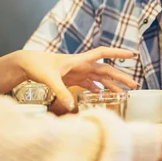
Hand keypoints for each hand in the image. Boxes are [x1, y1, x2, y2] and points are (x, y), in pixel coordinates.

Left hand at [16, 47, 138, 110]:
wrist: (27, 64)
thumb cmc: (38, 65)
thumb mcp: (49, 79)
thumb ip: (61, 92)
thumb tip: (71, 107)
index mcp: (79, 60)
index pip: (103, 53)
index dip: (117, 54)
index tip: (131, 55)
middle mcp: (81, 65)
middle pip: (106, 69)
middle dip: (120, 76)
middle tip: (134, 85)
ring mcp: (78, 72)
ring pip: (99, 77)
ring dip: (112, 84)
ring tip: (124, 93)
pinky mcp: (72, 79)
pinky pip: (90, 83)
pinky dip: (98, 89)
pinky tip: (103, 95)